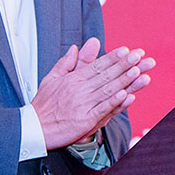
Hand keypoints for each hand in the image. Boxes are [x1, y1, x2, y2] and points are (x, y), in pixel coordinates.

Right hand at [32, 37, 154, 149]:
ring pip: (107, 90)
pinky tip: (126, 95)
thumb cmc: (43, 105)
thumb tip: (76, 47)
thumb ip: (67, 63)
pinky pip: (102, 109)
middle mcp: (80, 90)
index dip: (114, 58)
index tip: (128, 51)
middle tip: (141, 57)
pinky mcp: (84, 120)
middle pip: (106, 75)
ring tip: (139, 71)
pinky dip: (114, 102)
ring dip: (124, 80)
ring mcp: (83, 105)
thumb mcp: (52, 78)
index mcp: (74, 79)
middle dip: (125, 65)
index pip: (97, 65)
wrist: (34, 128)